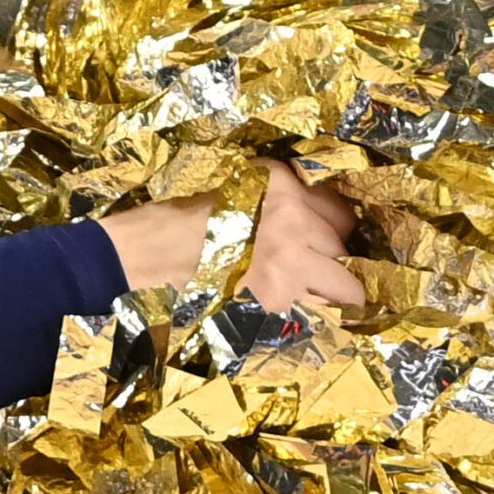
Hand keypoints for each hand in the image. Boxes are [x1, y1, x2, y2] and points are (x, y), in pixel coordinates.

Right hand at [97, 157, 363, 310]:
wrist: (148, 252)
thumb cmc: (184, 216)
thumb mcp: (237, 182)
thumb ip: (281, 191)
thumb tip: (321, 211)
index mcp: (280, 183)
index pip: (340, 208)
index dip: (336, 226)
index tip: (330, 237)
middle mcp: (291, 217)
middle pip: (344, 243)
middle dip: (336, 255)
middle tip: (316, 264)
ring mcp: (288, 261)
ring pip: (345, 282)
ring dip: (334, 288)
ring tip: (317, 292)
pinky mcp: (277, 299)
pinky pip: (317, 309)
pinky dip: (311, 311)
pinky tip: (291, 306)